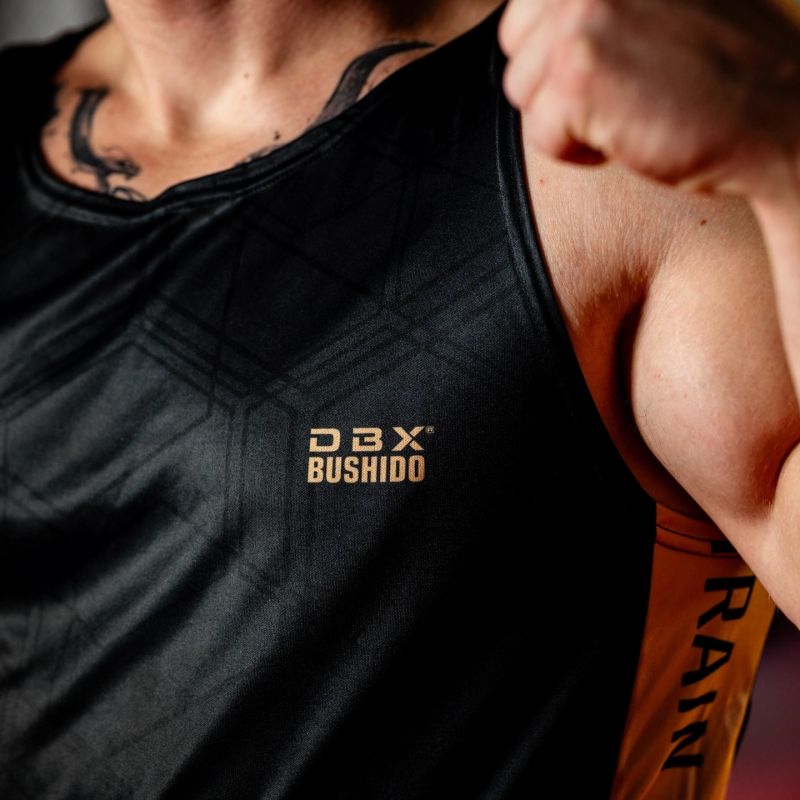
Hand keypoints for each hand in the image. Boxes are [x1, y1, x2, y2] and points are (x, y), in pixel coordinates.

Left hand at [498, 0, 799, 200]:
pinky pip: (537, 131)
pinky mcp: (579, 72)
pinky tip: (628, 136)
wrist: (776, 117)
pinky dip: (575, 151)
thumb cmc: (715, 66)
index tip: (615, 57)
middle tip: (624, 85)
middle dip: (556, 79)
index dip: (558, 46)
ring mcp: (583, 11)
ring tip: (629, 106)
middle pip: (515, 43)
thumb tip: (527, 13)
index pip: (526, 4)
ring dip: (567, 114)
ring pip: (521, 89)